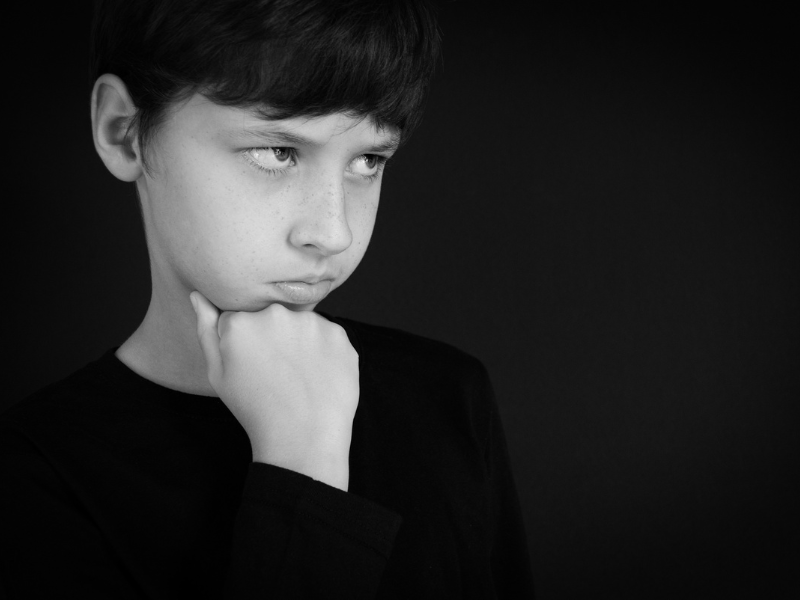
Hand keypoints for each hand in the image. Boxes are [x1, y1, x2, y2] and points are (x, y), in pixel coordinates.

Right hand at [190, 291, 358, 490]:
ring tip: (298, 376)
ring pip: (302, 325)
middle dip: (273, 337)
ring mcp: (312, 323)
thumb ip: (206, 329)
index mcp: (241, 321)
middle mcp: (276, 314)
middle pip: (272, 316)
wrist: (302, 438)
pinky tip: (318, 375)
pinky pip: (328, 335)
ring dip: (300, 341)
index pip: (240, 318)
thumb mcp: (218, 374)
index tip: (253, 365)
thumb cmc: (255, 409)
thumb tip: (198, 295)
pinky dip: (324, 351)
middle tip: (277, 373)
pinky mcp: (340, 334)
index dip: (245, 343)